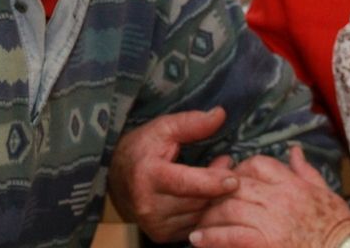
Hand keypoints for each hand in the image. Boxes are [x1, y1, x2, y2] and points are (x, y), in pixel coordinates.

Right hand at [108, 107, 238, 242]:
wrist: (114, 178)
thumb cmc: (142, 148)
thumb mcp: (163, 128)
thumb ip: (191, 123)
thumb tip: (220, 115)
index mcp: (147, 176)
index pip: (185, 184)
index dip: (212, 182)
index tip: (234, 178)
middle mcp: (148, 205)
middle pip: (197, 201)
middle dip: (218, 186)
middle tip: (228, 166)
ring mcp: (154, 224)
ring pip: (199, 216)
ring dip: (215, 199)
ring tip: (219, 179)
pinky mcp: (160, 236)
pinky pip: (194, 226)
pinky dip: (205, 212)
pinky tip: (207, 195)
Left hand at [190, 145, 349, 247]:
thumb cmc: (337, 228)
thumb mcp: (326, 193)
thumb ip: (305, 171)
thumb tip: (295, 150)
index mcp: (293, 185)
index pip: (258, 164)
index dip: (240, 169)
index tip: (233, 179)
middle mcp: (279, 199)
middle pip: (237, 185)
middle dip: (218, 192)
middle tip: (206, 201)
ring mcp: (270, 223)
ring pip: (229, 209)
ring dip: (209, 216)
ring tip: (198, 223)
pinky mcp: (264, 245)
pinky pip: (230, 237)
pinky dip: (211, 238)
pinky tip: (198, 240)